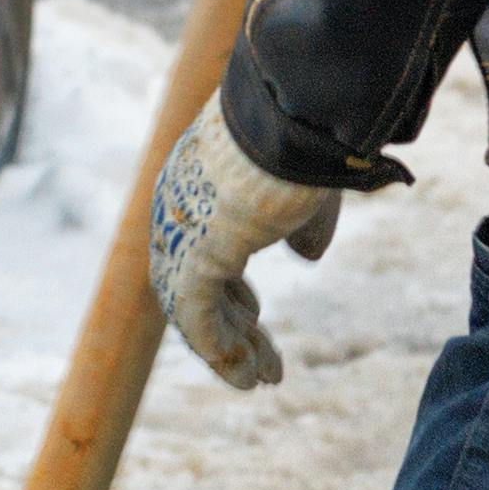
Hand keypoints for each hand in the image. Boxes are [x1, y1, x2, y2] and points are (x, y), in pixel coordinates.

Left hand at [146, 110, 341, 389]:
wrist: (301, 110)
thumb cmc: (308, 135)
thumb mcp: (308, 181)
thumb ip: (303, 219)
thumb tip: (305, 255)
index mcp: (199, 182)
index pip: (201, 251)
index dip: (231, 290)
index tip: (258, 317)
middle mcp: (179, 208)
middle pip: (192, 286)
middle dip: (232, 327)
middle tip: (263, 363)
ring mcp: (182, 231)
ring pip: (193, 310)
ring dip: (231, 350)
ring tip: (263, 379)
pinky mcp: (196, 255)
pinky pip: (199, 320)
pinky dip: (223, 353)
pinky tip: (249, 378)